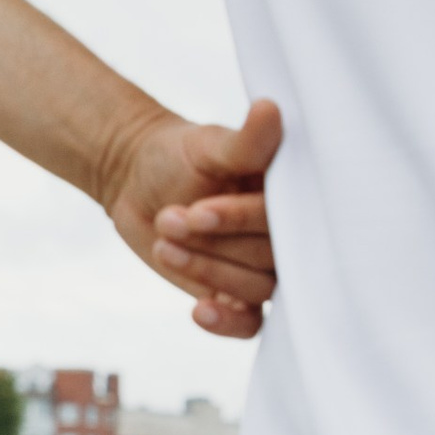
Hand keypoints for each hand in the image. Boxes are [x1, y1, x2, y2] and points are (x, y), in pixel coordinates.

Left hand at [102, 98, 282, 338]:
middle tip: (170, 219)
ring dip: (207, 271)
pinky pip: (250, 325)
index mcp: (293, 193)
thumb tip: (269, 109)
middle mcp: (286, 233)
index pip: (283, 217)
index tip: (198, 209)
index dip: (240, 219)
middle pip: (270, 258)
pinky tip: (199, 310)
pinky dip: (227, 323)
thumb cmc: (180, 156)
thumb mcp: (209, 144)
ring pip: (256, 290)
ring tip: (165, 242)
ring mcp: (264, 268)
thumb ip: (244, 142)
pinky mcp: (239, 297)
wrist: (141, 182)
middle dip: (215, 245)